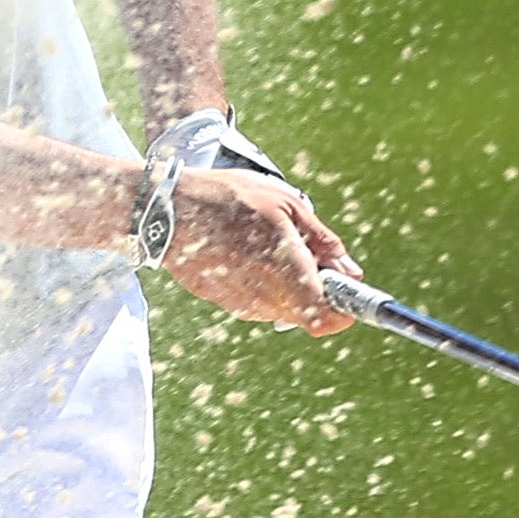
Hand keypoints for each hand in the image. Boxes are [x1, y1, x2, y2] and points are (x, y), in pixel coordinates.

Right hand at [161, 168, 361, 335]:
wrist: (168, 208)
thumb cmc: (230, 198)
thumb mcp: (287, 204)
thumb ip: (322, 241)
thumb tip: (350, 271)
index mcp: (286, 273)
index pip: (326, 319)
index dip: (344, 311)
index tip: (347, 293)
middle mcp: (264, 298)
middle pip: (305, 311)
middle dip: (314, 288)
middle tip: (305, 251)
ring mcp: (239, 302)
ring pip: (279, 305)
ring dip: (284, 283)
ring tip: (265, 242)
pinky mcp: (220, 300)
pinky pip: (253, 298)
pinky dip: (258, 280)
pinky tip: (242, 248)